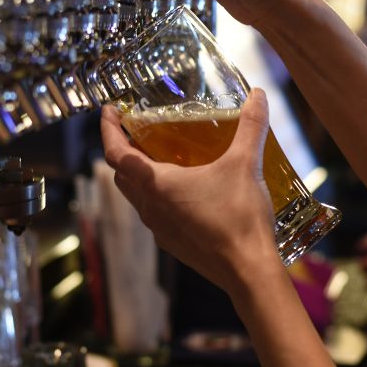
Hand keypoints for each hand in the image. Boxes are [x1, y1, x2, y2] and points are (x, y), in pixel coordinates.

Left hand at [100, 89, 281, 293]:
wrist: (247, 271)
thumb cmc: (239, 217)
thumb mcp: (245, 164)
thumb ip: (251, 126)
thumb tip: (258, 94)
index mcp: (157, 185)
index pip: (115, 153)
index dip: (108, 130)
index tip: (109, 112)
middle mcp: (150, 208)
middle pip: (121, 175)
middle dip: (122, 151)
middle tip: (135, 132)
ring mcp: (160, 230)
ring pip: (136, 197)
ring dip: (139, 176)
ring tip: (158, 158)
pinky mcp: (174, 244)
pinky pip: (155, 215)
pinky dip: (157, 197)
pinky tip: (183, 192)